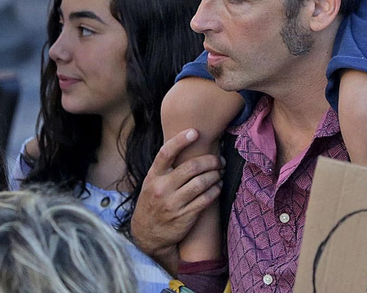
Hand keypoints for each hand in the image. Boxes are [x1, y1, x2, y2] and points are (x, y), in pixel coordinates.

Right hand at [130, 129, 224, 267]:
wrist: (146, 235)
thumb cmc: (153, 203)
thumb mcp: (150, 184)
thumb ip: (164, 168)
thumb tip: (186, 145)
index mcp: (153, 177)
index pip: (165, 153)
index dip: (180, 140)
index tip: (195, 132)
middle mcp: (162, 189)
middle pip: (191, 167)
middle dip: (210, 161)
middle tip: (219, 159)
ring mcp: (173, 204)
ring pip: (201, 183)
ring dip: (215, 175)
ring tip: (220, 172)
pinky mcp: (185, 216)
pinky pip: (205, 199)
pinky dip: (215, 190)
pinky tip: (218, 186)